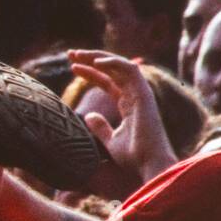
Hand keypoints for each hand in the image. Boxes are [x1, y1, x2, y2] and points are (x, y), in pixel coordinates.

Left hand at [67, 49, 177, 181]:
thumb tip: (88, 116)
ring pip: (121, 66)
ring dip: (99, 57)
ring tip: (77, 54)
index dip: (91, 73)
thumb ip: (101, 127)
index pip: (108, 82)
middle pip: (113, 71)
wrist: (149, 166)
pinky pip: (131, 70)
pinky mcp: (145, 95)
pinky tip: (95, 62)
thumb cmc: (134, 158)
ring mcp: (141, 95)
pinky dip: (114, 63)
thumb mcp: (111, 141)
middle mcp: (136, 97)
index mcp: (129, 106)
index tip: (73, 67)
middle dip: (92, 60)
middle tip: (71, 54)